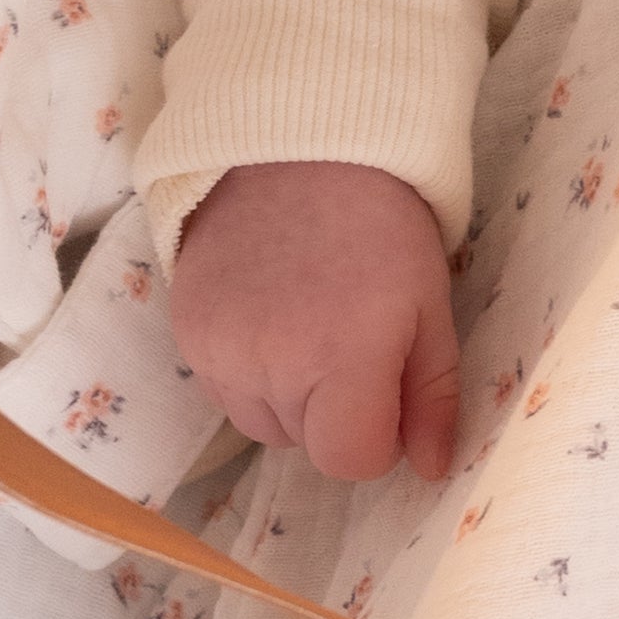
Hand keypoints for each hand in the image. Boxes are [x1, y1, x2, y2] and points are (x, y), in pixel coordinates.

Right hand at [165, 160, 460, 484]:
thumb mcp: (430, 306)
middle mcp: (271, 362)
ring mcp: (219, 349)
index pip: (349, 460)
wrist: (296, 149)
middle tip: (346, 337)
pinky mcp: (186, 333)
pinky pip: (223, 392)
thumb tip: (430, 470)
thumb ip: (432, 396)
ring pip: (262, 425)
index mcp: (344, 355)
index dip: (375, 439)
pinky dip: (249, 373)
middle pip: (307, 443)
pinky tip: (269, 316)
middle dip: (334, 410)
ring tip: (305, 325)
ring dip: (289, 398)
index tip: (384, 390)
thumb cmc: (381, 227)